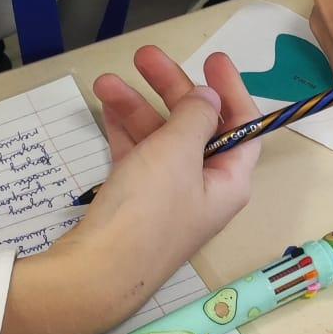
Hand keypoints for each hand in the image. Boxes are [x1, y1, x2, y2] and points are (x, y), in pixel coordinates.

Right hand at [0, 47, 260, 333]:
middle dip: (171, 88)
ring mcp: (167, 197)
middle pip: (196, 125)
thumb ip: (195, 117)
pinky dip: (123, 131)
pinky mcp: (134, 205)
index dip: (230, 89)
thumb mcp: (177, 152)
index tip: (212, 59)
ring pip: (159, 138)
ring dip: (136, 106)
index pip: (242, 124)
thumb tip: (208, 98)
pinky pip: (136, 156)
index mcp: (230, 179)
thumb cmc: (146, 210)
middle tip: (145, 56)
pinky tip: (105, 106)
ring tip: (105, 81)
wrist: (89, 277)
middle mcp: (204, 187)